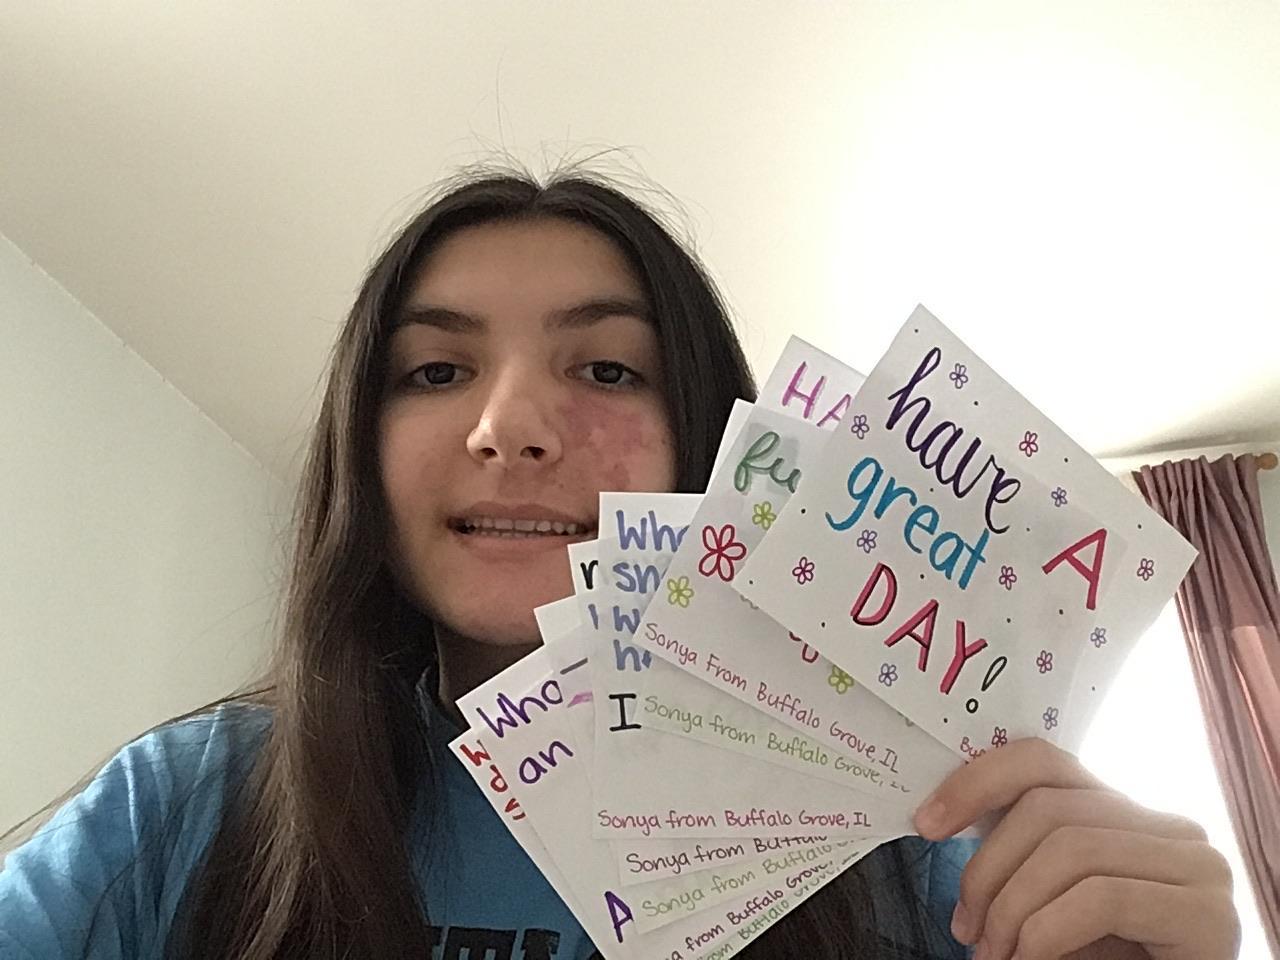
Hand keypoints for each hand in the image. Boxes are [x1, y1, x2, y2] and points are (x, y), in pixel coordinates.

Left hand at [913, 737, 1240, 959]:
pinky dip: (1046, 933)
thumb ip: (1021, 853)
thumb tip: (938, 815)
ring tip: (992, 955)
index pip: (1044, 762)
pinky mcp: (1207, 915)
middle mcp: (1172, 828)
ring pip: (1070, 850)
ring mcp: (1199, 867)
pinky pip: (1102, 898)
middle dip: (987, 869)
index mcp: (1127, 815)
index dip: (978, 781)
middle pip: (1049, 808)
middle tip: (965, 930)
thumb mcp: (1050, 899)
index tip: (927, 823)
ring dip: (1011, 910)